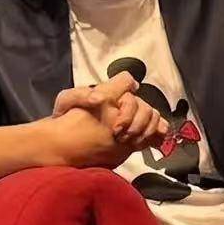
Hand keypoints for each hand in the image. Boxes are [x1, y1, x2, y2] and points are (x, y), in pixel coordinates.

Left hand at [52, 72, 168, 151]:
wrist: (67, 143)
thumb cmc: (65, 119)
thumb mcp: (65, 103)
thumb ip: (78, 95)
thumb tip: (97, 98)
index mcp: (109, 92)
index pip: (126, 81)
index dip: (126, 88)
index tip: (118, 105)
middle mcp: (123, 103)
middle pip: (142, 103)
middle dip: (135, 118)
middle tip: (119, 133)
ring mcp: (132, 119)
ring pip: (152, 116)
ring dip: (145, 128)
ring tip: (130, 141)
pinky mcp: (137, 136)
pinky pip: (157, 130)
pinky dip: (158, 134)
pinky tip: (148, 143)